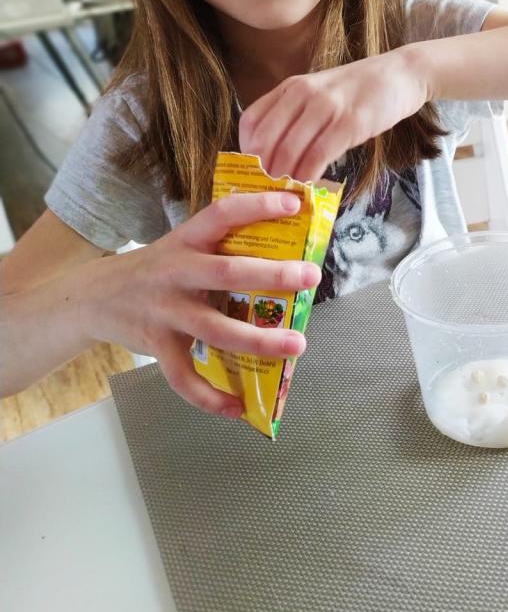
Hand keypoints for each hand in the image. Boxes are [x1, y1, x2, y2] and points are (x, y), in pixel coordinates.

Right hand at [86, 191, 320, 416]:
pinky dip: (210, 397)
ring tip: (297, 345)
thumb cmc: (156, 270)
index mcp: (186, 240)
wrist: (93, 297)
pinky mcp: (156, 345)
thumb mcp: (181, 246)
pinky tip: (237, 406)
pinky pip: (184, 377)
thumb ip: (221, 249)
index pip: (222, 214)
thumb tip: (285, 253)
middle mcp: (175, 272)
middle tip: (310, 277)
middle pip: (226, 272)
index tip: (293, 204)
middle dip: (272, 275)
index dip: (257, 206)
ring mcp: (165, 311)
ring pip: (215, 328)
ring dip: (259, 340)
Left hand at [238, 48, 428, 180]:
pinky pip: (319, 155)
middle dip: (262, 172)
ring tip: (285, 196)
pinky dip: (310, 175)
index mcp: (291, 88)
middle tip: (265, 192)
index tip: (251, 172)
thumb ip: (296, 115)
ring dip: (284, 178)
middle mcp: (303, 94)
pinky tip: (310, 186)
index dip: (245, 151)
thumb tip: (276, 153)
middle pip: (266, 140)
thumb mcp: (319, 93)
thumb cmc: (358, 90)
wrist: (399, 75)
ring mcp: (326, 107)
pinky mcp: (350, 123)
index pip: (251, 121)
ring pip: (290, 150)